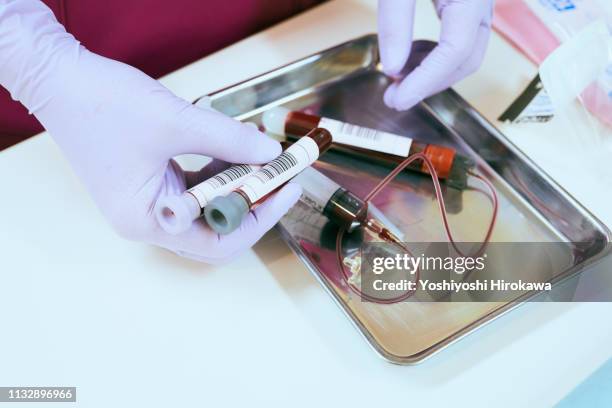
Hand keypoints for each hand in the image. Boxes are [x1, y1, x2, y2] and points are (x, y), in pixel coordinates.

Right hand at [0, 0, 300, 262]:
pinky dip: (218, 176)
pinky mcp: (150, 185)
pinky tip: (235, 154)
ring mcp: (147, 204)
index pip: (217, 241)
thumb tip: (271, 154)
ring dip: (237, 188)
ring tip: (264, 162)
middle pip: (215, 231)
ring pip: (207, 210)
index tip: (286, 189)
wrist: (58, 78)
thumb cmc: (101, 103)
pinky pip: (195, 191)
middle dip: (252, 204)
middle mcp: (147, 221)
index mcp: (147, 220)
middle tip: (281, 177)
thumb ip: (229, 140)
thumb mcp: (176, 121)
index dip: (259, 218)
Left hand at [378, 0, 493, 109]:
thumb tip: (393, 69)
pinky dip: (434, 55)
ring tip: (396, 77)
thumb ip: (395, 22)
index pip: (455, 51)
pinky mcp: (467, 4)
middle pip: (466, 59)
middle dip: (430, 84)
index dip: (425, 81)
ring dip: (432, 72)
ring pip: (464, 52)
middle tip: (394, 96)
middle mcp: (482, 3)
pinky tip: (408, 58)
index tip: (397, 100)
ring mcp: (478, 4)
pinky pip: (458, 38)